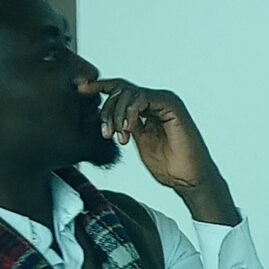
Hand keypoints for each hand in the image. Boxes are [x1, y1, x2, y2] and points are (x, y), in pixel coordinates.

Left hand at [88, 79, 238, 222]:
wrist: (189, 180)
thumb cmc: (169, 167)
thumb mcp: (137, 144)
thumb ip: (125, 128)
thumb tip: (106, 118)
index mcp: (146, 108)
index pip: (119, 91)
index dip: (98, 87)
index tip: (79, 89)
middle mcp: (155, 101)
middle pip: (120, 89)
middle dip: (106, 108)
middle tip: (104, 131)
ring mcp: (163, 101)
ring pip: (129, 93)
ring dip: (117, 114)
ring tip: (117, 136)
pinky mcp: (171, 105)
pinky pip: (143, 98)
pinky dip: (131, 112)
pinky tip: (128, 129)